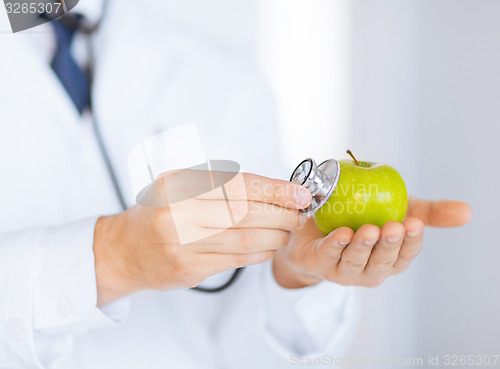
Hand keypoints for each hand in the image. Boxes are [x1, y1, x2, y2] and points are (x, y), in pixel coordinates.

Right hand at [94, 171, 311, 305]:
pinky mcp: (187, 269)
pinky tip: (269, 247)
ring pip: (244, 239)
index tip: (300, 193)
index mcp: (177, 184)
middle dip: (281, 214)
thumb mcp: (178, 186)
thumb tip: (274, 190)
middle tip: (298, 214)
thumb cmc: (159, 213)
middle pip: (244, 212)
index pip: (237, 184)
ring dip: (275, 235)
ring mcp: (180, 243)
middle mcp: (176, 212)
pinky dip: (260, 253)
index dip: (275, 189)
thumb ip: (218, 185)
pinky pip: (236, 260)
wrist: (123, 250)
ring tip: (287, 231)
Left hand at [273, 196, 472, 288]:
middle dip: (389, 246)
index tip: (415, 223)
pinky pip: (329, 255)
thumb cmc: (364, 218)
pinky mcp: (320, 264)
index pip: (406, 254)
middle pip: (383, 262)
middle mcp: (371, 270)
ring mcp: (345, 271)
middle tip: (394, 226)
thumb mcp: (398, 209)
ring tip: (369, 230)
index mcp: (392, 259)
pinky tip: (342, 233)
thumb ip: (429, 212)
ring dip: (363, 247)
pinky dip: (335, 246)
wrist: (317, 223)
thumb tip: (467, 212)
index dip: (411, 241)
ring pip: (356, 262)